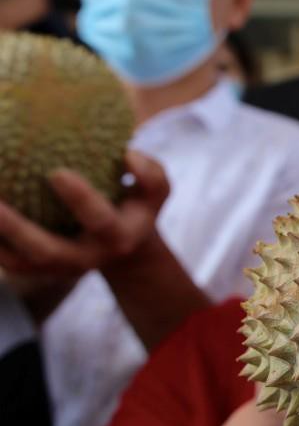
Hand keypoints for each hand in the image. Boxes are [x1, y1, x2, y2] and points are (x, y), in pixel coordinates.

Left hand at [0, 151, 167, 278]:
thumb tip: (126, 155)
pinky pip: (4, 259)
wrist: (123, 248)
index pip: (100, 221)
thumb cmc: (135, 205)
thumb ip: (150, 173)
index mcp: (118, 237)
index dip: (81, 200)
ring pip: (17, 261)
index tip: (57, 172)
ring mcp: (57, 268)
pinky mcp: (35, 270)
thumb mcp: (156, 191)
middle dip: (16, 228)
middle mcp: (86, 258)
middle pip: (47, 252)